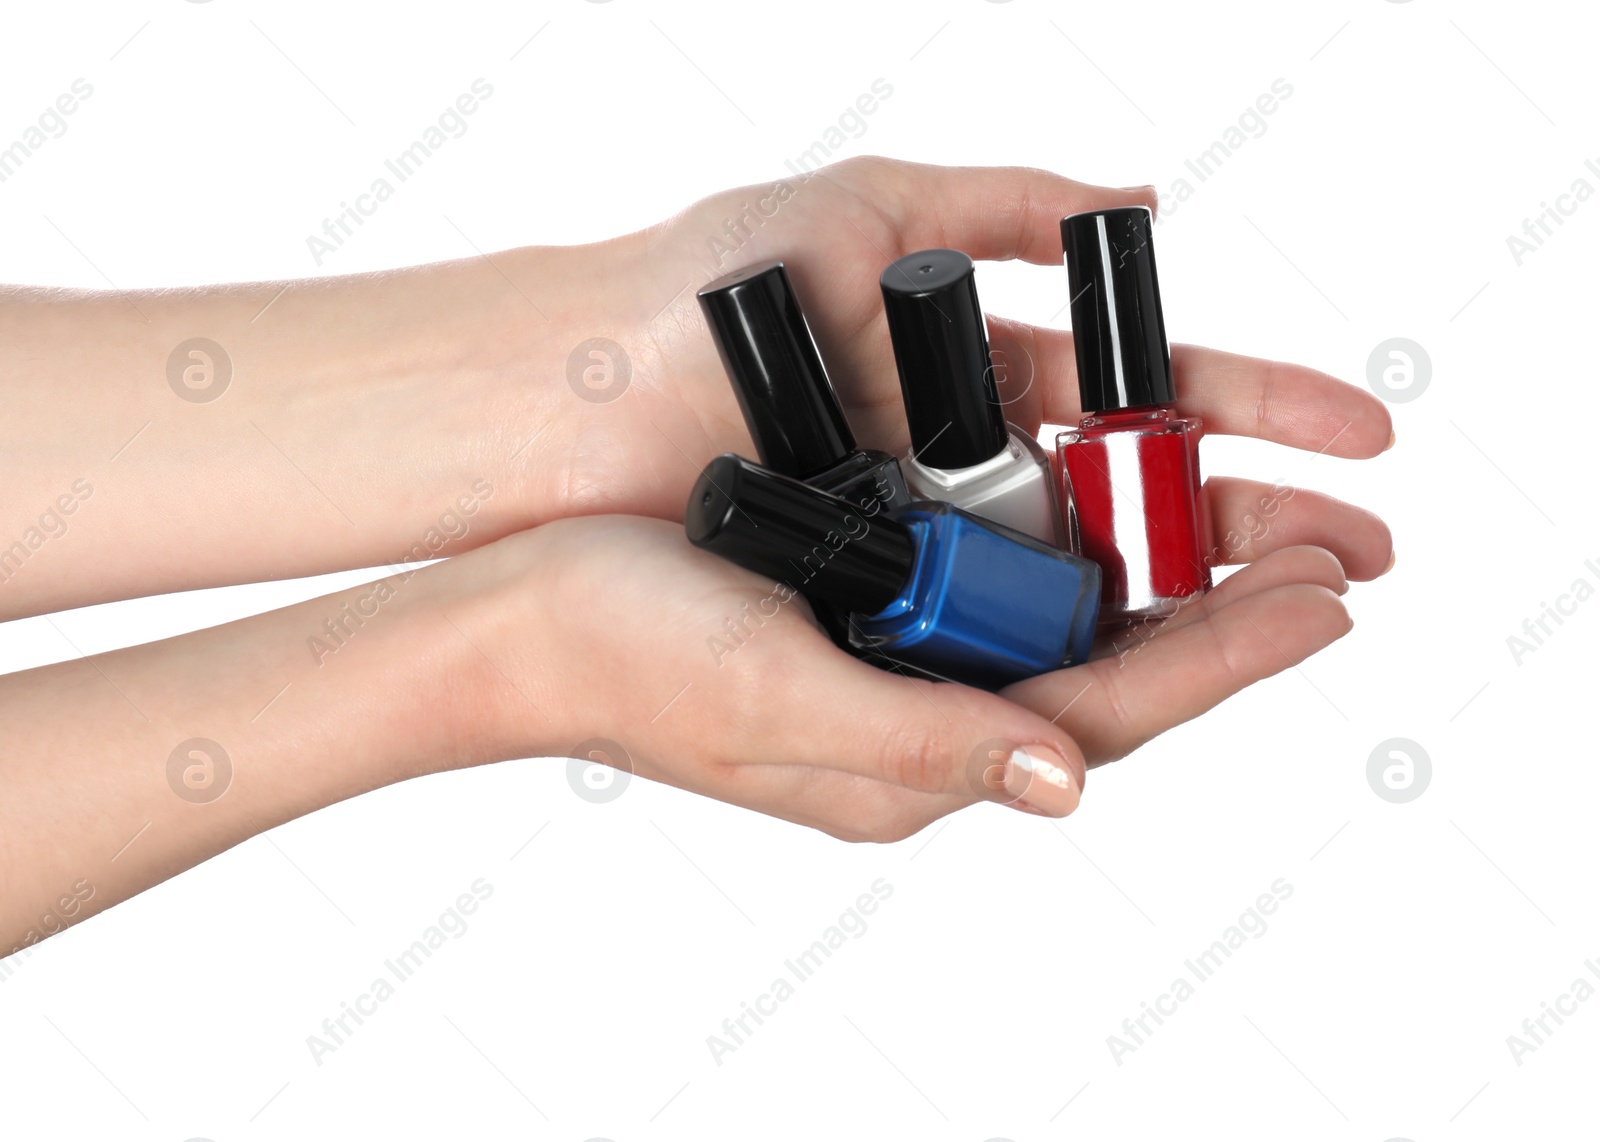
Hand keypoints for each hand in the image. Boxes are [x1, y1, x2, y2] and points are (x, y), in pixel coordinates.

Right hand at [457, 516, 1361, 838]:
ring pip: (1066, 627)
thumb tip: (1067, 778)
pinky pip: (999, 586)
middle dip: (1224, 620)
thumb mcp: (778, 701)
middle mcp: (926, 713)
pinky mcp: (872, 609)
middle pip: (1110, 671)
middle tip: (1329, 558)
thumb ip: (924, 740)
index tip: (1320, 602)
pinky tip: (1123, 514)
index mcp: (916, 756)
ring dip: (1166, 582)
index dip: (1221, 659)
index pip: (1104, 712)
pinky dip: (1074, 552)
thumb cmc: (630, 661)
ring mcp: (901, 662)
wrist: (527, 614)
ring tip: (1261, 535)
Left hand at [519, 156, 1393, 586]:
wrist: (560, 404)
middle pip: (1133, 502)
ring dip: (1187, 598)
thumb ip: (993, 204)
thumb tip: (1136, 207)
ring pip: (1079, 583)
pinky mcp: (872, 610)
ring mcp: (919, 547)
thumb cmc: (687, 297)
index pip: (1141, 394)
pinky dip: (1074, 644)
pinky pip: (992, 637)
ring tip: (1297, 610)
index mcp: (966, 371)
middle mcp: (956, 467)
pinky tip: (1159, 649)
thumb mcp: (856, 212)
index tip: (1352, 438)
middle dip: (1250, 525)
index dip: (1250, 414)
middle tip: (1358, 556)